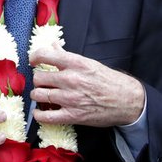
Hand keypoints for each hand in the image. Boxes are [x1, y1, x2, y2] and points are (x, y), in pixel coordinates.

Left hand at [29, 46, 144, 126]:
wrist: (128, 100)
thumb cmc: (110, 80)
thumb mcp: (89, 63)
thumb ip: (67, 56)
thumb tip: (53, 45)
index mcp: (76, 63)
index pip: (45, 55)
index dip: (35, 57)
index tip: (34, 61)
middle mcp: (71, 79)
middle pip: (39, 78)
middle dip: (39, 80)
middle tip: (44, 82)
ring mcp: (70, 98)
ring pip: (39, 95)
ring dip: (38, 95)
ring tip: (42, 95)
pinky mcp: (73, 115)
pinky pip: (46, 116)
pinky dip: (39, 115)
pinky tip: (40, 112)